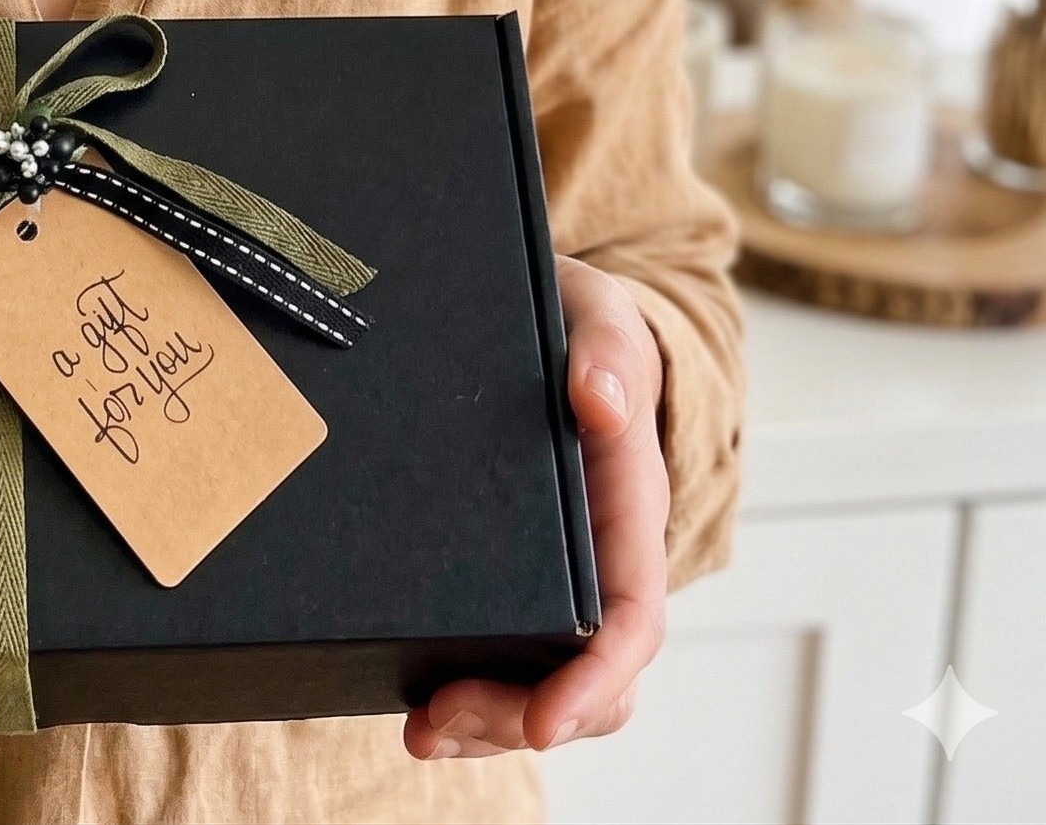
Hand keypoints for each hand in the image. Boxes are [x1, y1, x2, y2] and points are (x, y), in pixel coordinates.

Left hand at [401, 255, 668, 761]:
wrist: (558, 322)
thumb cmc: (582, 324)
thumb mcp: (597, 317)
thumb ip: (608, 352)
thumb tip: (597, 401)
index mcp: (629, 509)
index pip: (632, 618)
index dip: (594, 680)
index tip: (543, 720)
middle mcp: (601, 557)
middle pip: (586, 677)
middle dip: (518, 717)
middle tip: (437, 720)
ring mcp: (556, 573)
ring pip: (542, 681)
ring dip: (486, 721)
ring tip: (420, 728)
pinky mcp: (509, 571)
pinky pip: (501, 653)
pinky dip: (464, 691)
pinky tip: (413, 701)